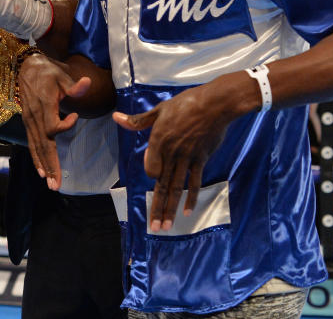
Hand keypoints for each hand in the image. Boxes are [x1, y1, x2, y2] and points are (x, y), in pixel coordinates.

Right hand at [17, 54, 88, 189]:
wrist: (27, 66)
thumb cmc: (48, 71)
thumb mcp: (62, 74)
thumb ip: (74, 84)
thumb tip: (87, 84)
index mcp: (43, 105)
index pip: (51, 126)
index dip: (65, 126)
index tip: (76, 116)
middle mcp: (34, 116)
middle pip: (43, 144)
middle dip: (50, 165)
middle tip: (56, 185)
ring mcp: (29, 120)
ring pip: (36, 147)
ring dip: (43, 166)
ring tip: (50, 183)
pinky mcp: (28, 122)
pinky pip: (32, 143)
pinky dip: (36, 158)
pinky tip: (41, 171)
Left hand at [113, 80, 234, 231]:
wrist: (215, 105)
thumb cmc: (185, 104)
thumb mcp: (159, 110)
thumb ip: (138, 121)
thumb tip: (116, 118)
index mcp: (160, 141)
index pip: (151, 168)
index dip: (151, 172)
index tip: (154, 176)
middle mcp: (172, 154)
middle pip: (163, 185)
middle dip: (158, 208)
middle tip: (154, 228)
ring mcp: (188, 159)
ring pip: (177, 189)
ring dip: (171, 209)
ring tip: (166, 226)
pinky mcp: (201, 160)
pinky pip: (195, 183)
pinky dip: (191, 198)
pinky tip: (187, 212)